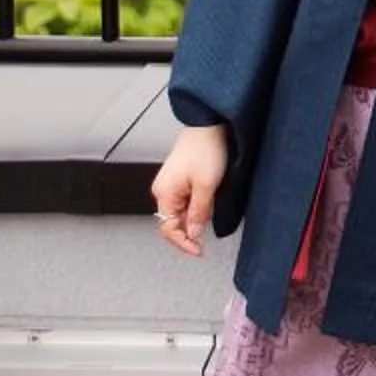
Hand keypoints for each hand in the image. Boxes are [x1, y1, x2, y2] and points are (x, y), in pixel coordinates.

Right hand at [150, 121, 226, 255]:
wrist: (209, 124)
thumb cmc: (206, 148)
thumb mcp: (206, 185)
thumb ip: (198, 213)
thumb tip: (193, 234)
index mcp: (164, 193)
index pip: (168, 229)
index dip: (183, 243)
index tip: (198, 250)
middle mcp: (163, 190)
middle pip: (174, 222)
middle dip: (191, 228)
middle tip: (208, 230)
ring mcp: (171, 184)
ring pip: (181, 212)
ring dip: (196, 216)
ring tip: (212, 205)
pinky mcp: (180, 178)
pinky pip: (186, 201)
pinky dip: (197, 206)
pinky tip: (209, 199)